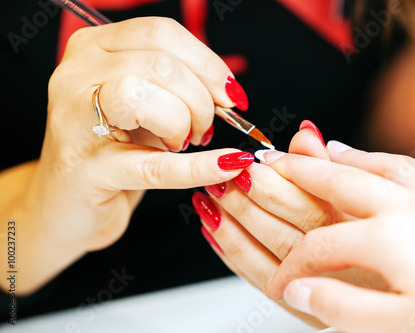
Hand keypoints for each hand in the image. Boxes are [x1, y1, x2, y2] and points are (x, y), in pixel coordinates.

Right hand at [4, 17, 250, 293]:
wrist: (68, 204)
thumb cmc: (111, 151)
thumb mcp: (143, 106)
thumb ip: (177, 86)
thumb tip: (226, 91)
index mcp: (94, 49)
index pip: (162, 34)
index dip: (207, 64)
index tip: (230, 95)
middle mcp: (77, 74)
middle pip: (161, 64)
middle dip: (201, 100)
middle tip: (204, 129)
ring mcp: (74, 120)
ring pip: (145, 97)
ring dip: (184, 124)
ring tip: (183, 144)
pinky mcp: (86, 169)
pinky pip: (152, 164)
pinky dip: (196, 167)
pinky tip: (225, 166)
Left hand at [191, 123, 387, 327]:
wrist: (400, 288)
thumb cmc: (390, 236)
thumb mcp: (375, 196)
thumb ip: (335, 166)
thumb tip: (303, 133)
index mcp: (359, 234)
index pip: (312, 202)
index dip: (279, 178)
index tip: (256, 159)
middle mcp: (338, 265)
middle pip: (283, 229)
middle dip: (247, 200)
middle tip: (223, 176)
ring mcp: (318, 289)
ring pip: (267, 256)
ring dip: (232, 226)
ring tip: (209, 200)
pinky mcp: (303, 308)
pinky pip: (261, 280)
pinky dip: (233, 255)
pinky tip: (214, 233)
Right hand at [264, 145, 414, 332]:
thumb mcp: (399, 328)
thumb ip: (341, 307)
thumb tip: (300, 291)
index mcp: (390, 239)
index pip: (321, 247)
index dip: (294, 267)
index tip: (285, 283)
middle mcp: (413, 208)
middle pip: (342, 181)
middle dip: (303, 173)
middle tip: (278, 163)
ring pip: (384, 165)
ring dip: (349, 157)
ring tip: (327, 150)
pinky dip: (402, 156)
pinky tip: (402, 147)